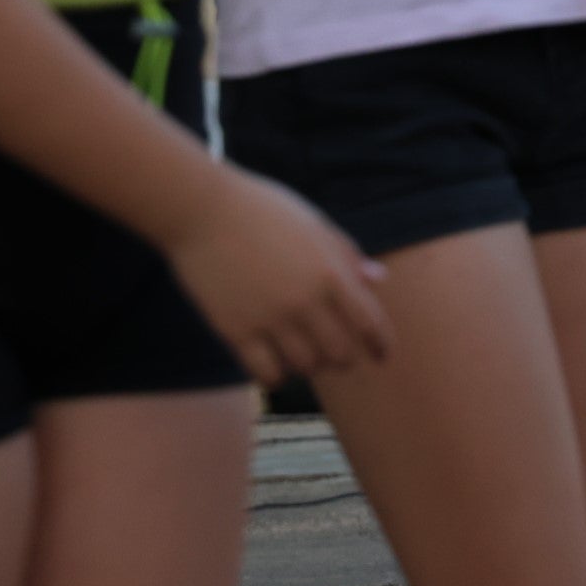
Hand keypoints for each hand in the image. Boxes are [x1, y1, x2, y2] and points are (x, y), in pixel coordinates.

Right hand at [164, 168, 393, 384]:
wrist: (203, 209)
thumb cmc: (263, 210)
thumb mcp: (314, 224)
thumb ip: (347, 255)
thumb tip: (378, 279)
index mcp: (330, 272)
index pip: (370, 323)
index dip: (381, 345)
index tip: (382, 355)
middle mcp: (304, 300)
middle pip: (340, 353)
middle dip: (345, 359)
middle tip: (338, 357)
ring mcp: (269, 318)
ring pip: (306, 367)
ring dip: (311, 366)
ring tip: (304, 356)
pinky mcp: (236, 331)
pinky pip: (267, 374)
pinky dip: (277, 376)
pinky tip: (274, 364)